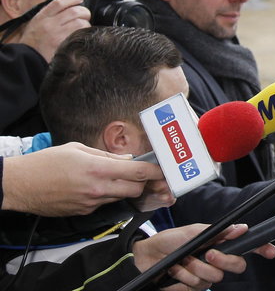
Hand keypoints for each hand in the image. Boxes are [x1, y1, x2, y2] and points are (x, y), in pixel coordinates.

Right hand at [1, 142, 172, 215]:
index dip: (156, 172)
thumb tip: (127, 160)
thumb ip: (107, 155)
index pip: (138, 173)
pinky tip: (95, 186)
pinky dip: (106, 195)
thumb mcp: (78, 149)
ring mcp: (91, 203)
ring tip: (115, 177)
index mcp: (99, 169)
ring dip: (124, 188)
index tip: (165, 171)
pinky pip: (104, 203)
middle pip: (135, 189)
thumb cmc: (47, 162)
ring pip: (120, 197)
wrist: (21, 185)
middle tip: (142, 174)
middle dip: (143, 182)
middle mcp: (98, 188)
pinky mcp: (84, 212)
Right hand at [18, 0, 89, 60]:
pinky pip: (80, 34)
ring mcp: (57, 34)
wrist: (28, 60)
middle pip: (74, 11)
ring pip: (80, 22)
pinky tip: (81, 35)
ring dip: (86, 23)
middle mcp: (49, 24)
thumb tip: (68, 7)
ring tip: (83, 26)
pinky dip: (84, 33)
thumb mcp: (36, 24)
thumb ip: (50, 15)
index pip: (59, 2)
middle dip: (84, 12)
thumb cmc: (32, 43)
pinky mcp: (64, 44)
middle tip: (85, 15)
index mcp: (41, 17)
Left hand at [133, 223, 274, 290]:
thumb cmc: (170, 241)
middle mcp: (216, 260)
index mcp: (220, 244)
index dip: (260, 248)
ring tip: (182, 260)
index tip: (269, 251)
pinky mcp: (193, 287)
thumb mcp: (194, 231)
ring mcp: (206, 275)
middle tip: (207, 253)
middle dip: (223, 260)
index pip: (246, 247)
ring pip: (214, 277)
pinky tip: (175, 270)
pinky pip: (197, 285)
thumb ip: (218, 232)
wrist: (146, 257)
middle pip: (237, 266)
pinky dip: (184, 276)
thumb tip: (241, 228)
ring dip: (195, 267)